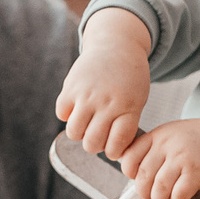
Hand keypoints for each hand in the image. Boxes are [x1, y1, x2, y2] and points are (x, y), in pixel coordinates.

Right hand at [57, 10, 152, 155]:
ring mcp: (87, 94)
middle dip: (94, 145)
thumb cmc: (130, 79)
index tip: (113, 147)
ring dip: (79, 132)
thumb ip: (124, 125)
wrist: (117, 45)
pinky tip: (77, 107)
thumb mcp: (137, 101)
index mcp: (127, 108)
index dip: (113, 151)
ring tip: (87, 123)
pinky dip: (68, 115)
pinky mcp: (70, 87)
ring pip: (74, 132)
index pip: (115, 146)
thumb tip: (110, 152)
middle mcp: (106, 103)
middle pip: (91, 144)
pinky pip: (62, 114)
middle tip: (98, 135)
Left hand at [116, 117, 199, 198]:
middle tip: (150, 197)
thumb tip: (134, 173)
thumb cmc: (196, 140)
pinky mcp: (196, 173)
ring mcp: (182, 159)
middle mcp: (167, 145)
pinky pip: (178, 194)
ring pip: (159, 187)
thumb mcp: (169, 134)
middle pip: (143, 176)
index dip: (129, 173)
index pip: (130, 158)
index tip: (136, 179)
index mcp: (157, 136)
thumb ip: (151, 148)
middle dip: (144, 192)